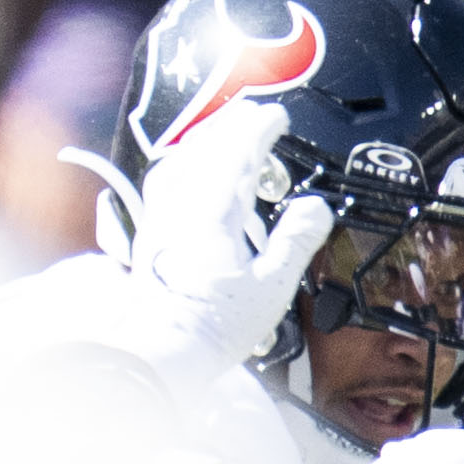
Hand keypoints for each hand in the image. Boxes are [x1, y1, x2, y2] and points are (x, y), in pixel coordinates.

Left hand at [130, 98, 332, 368]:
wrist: (162, 348)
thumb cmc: (213, 324)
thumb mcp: (271, 286)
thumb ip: (294, 241)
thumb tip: (315, 209)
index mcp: (215, 211)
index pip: (239, 154)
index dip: (260, 129)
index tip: (277, 117)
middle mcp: (182, 206)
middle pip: (206, 149)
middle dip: (231, 126)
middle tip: (252, 115)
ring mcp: (160, 217)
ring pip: (180, 161)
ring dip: (203, 141)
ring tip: (221, 134)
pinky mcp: (148, 233)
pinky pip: (163, 182)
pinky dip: (179, 165)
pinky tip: (183, 173)